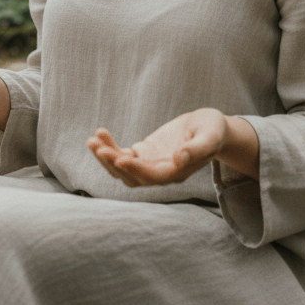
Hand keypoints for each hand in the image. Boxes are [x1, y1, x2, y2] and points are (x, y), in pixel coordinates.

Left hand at [86, 108, 229, 186]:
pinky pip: (122, 155)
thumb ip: (196, 149)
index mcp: (177, 173)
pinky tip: (100, 134)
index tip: (120, 158)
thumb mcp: (210, 136)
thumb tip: (179, 158)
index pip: (153, 176)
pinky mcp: (144, 153)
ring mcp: (150, 164)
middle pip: (132, 176)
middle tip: (97, 146)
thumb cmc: (212, 130)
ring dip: (106, 157)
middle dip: (113, 163)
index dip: (136, 169)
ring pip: (123, 169)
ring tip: (92, 140)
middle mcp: (161, 173)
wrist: (210, 128)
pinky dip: (110, 147)